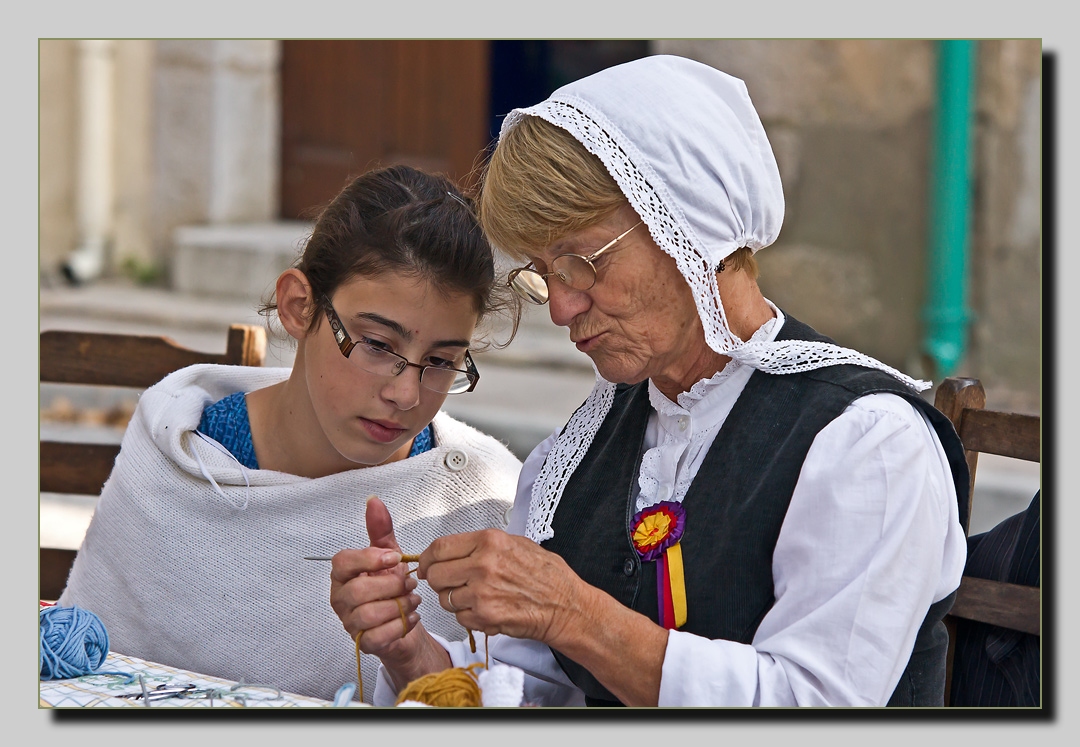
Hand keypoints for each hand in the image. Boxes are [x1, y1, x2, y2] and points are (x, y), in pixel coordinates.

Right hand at [329, 496, 451, 688]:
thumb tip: (374, 501)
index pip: (342, 563)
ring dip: (398, 605)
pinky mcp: (364, 644)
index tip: (394, 558)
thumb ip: (380, 530)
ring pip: (369, 615)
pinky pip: (379, 637)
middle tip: (410, 583)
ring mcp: (350, 623)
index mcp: (343, 575)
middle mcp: (340, 599)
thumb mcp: (389, 554)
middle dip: (391, 586)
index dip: (369, 559)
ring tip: (413, 599)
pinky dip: (401, 625)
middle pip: (358, 591)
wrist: (405, 621)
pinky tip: (411, 616)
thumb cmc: (392, 587)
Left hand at [416, 528, 587, 646]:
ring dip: (453, 600)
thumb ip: (484, 544)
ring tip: (474, 597)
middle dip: (437, 580)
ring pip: (444, 598)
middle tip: (448, 582)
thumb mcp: (518, 543)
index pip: (440, 547)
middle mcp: (483, 565)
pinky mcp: (484, 616)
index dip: (427, 558)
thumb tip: (454, 549)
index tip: (426, 564)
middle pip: (436, 574)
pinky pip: (459, 617)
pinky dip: (467, 616)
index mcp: (490, 542)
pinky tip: (485, 609)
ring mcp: (482, 593)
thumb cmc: (547, 576)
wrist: (565, 606)